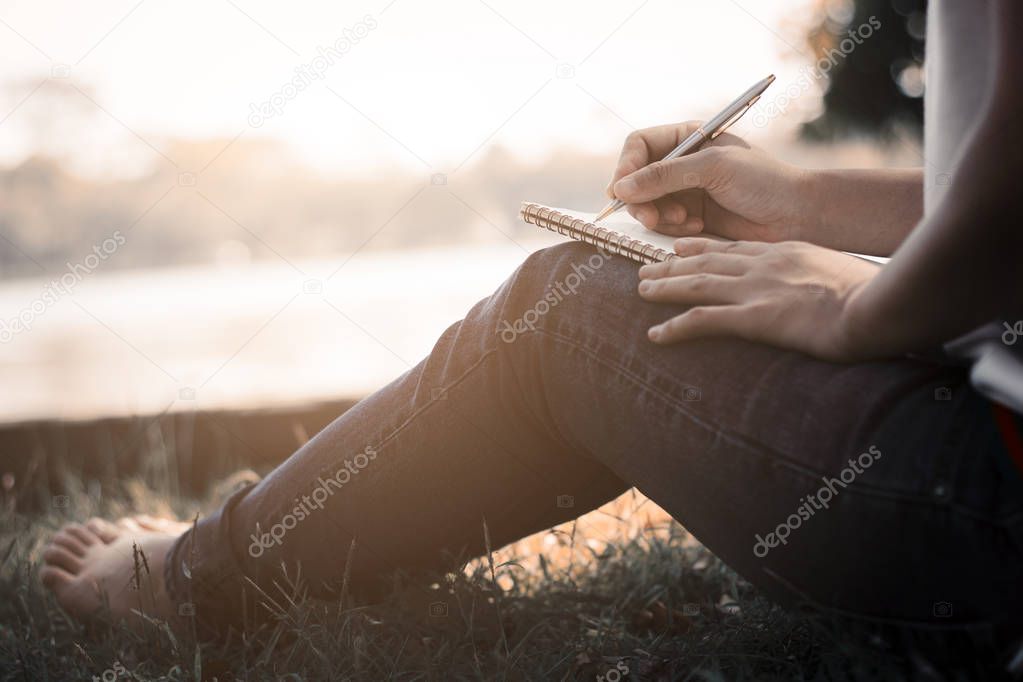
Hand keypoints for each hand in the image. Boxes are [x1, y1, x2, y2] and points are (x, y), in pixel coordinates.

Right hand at [607, 121, 809, 241]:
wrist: (796, 215)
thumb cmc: (764, 181)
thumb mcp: (712, 168)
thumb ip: (665, 175)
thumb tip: (620, 188)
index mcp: (688, 137)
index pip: (639, 145)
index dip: (626, 166)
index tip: (621, 190)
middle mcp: (682, 161)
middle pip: (636, 177)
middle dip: (641, 198)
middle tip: (651, 217)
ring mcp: (685, 190)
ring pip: (646, 203)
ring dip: (658, 215)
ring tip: (684, 221)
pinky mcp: (690, 215)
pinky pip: (662, 222)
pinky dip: (672, 227)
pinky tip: (696, 226)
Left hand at [637, 237, 880, 361]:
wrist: (879, 306)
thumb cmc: (875, 295)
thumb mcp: (845, 276)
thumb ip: (824, 278)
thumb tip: (827, 292)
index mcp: (788, 252)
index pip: (737, 247)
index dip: (705, 247)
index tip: (683, 248)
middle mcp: (766, 264)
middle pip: (709, 260)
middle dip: (674, 264)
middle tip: (648, 268)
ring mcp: (758, 289)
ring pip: (697, 283)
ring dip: (665, 287)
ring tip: (641, 291)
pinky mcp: (755, 317)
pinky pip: (704, 320)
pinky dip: (676, 327)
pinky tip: (656, 335)